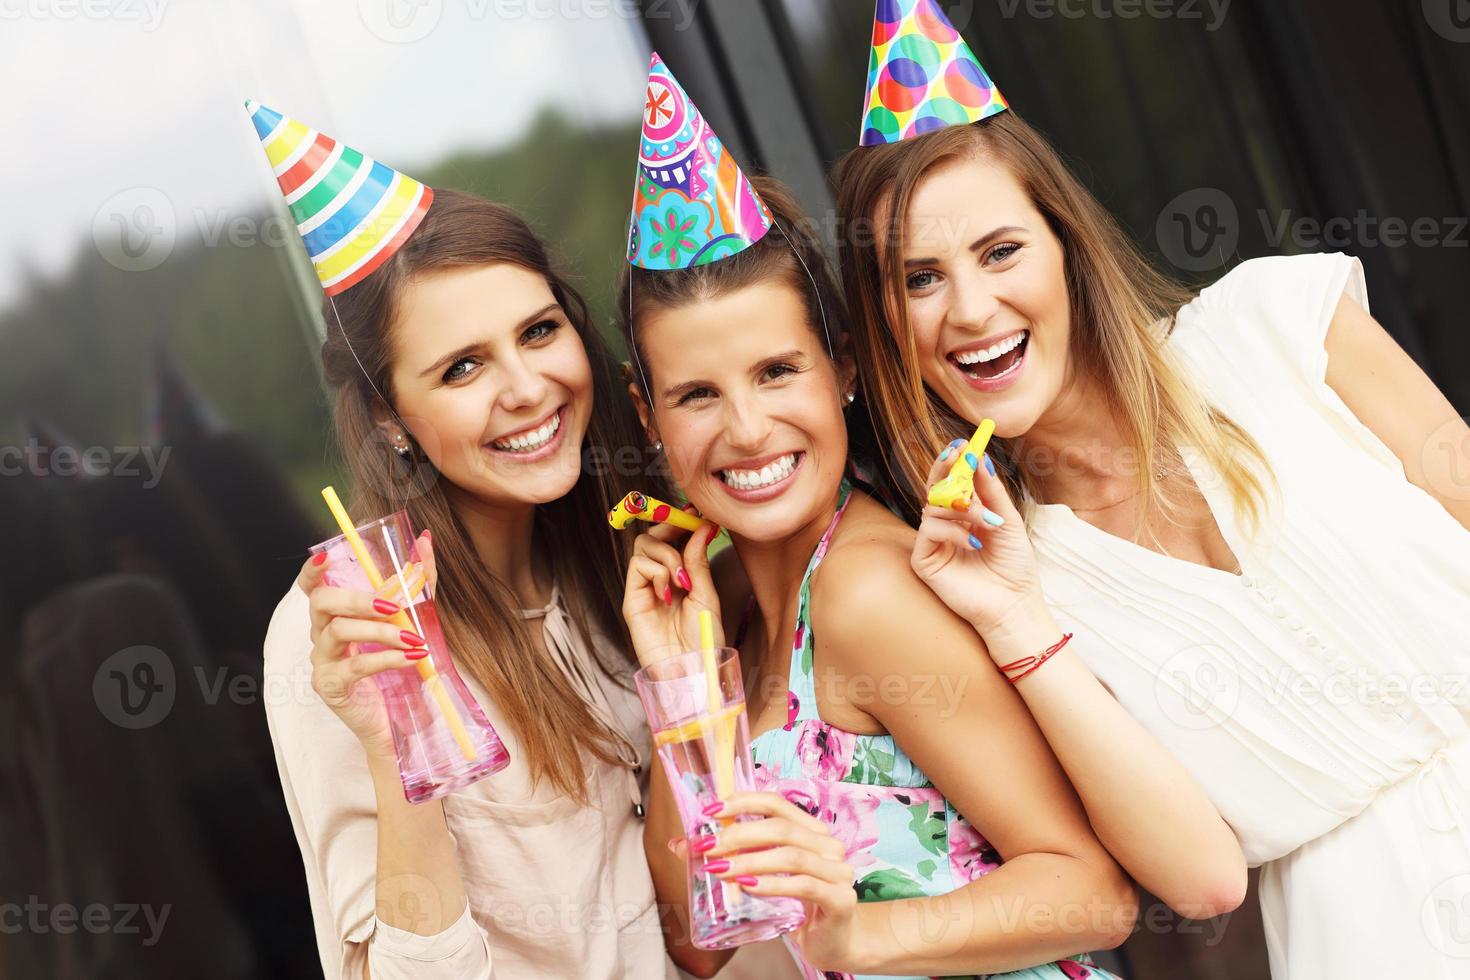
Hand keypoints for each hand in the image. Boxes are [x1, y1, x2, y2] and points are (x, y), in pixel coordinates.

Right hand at [296, 531, 435, 760]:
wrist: (394, 719)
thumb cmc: (396, 663)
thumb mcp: (409, 617)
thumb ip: (417, 581)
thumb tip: (426, 540)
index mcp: (334, 616)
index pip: (312, 588)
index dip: (312, 571)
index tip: (326, 556)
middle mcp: (321, 635)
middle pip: (322, 603)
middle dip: (358, 599)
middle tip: (391, 605)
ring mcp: (322, 661)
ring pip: (339, 632)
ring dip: (381, 632)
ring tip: (414, 639)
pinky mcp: (331, 686)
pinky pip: (356, 665)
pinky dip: (387, 658)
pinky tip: (412, 657)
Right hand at [621, 507, 724, 666]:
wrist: (692, 672)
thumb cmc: (704, 641)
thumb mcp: (708, 595)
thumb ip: (699, 561)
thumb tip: (702, 525)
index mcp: (681, 577)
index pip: (673, 539)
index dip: (681, 521)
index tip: (697, 509)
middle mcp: (660, 580)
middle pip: (653, 536)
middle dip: (669, 526)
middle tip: (687, 525)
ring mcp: (644, 590)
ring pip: (644, 546)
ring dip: (667, 554)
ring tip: (682, 580)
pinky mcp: (632, 601)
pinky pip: (637, 566)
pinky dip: (656, 571)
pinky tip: (669, 592)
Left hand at [688, 792, 859, 972]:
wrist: (834, 940)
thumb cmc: (797, 903)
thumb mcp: (765, 874)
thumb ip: (733, 856)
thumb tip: (679, 846)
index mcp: (812, 830)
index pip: (776, 803)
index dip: (742, 802)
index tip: (710, 811)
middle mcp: (829, 845)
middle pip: (780, 828)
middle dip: (737, 834)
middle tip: (706, 846)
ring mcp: (838, 872)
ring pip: (790, 856)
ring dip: (749, 860)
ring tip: (719, 869)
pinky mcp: (840, 900)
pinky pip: (803, 885)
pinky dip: (772, 884)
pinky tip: (748, 887)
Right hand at [911, 442, 1046, 638]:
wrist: (1013, 605)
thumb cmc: (1014, 566)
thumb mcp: (1007, 521)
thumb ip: (991, 491)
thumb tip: (980, 457)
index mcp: (964, 515)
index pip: (951, 482)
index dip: (953, 462)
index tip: (962, 443)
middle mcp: (945, 525)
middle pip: (934, 488)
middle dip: (946, 469)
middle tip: (957, 455)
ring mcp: (933, 542)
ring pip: (933, 507)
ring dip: (962, 508)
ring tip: (987, 522)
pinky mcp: (924, 560)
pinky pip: (928, 531)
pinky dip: (952, 531)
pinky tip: (973, 543)